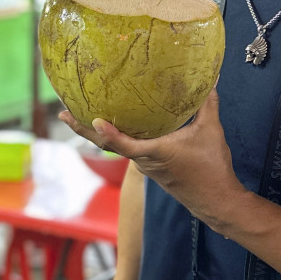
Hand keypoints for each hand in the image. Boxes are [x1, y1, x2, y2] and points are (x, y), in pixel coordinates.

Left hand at [60, 90, 245, 230]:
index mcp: (154, 152)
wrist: (216, 201)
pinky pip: (127, 150)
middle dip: (84, 130)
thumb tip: (211, 78)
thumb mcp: (211, 131)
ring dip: (97, 133)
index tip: (92, 120)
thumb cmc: (211, 168)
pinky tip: (114, 125)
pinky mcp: (150, 168)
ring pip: (116, 147)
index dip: (108, 133)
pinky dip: (115, 138)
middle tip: (64, 114)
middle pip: (108, 144)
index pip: (125, 144)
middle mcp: (144, 161)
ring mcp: (145, 166)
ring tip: (80, 115)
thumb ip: (208, 104)